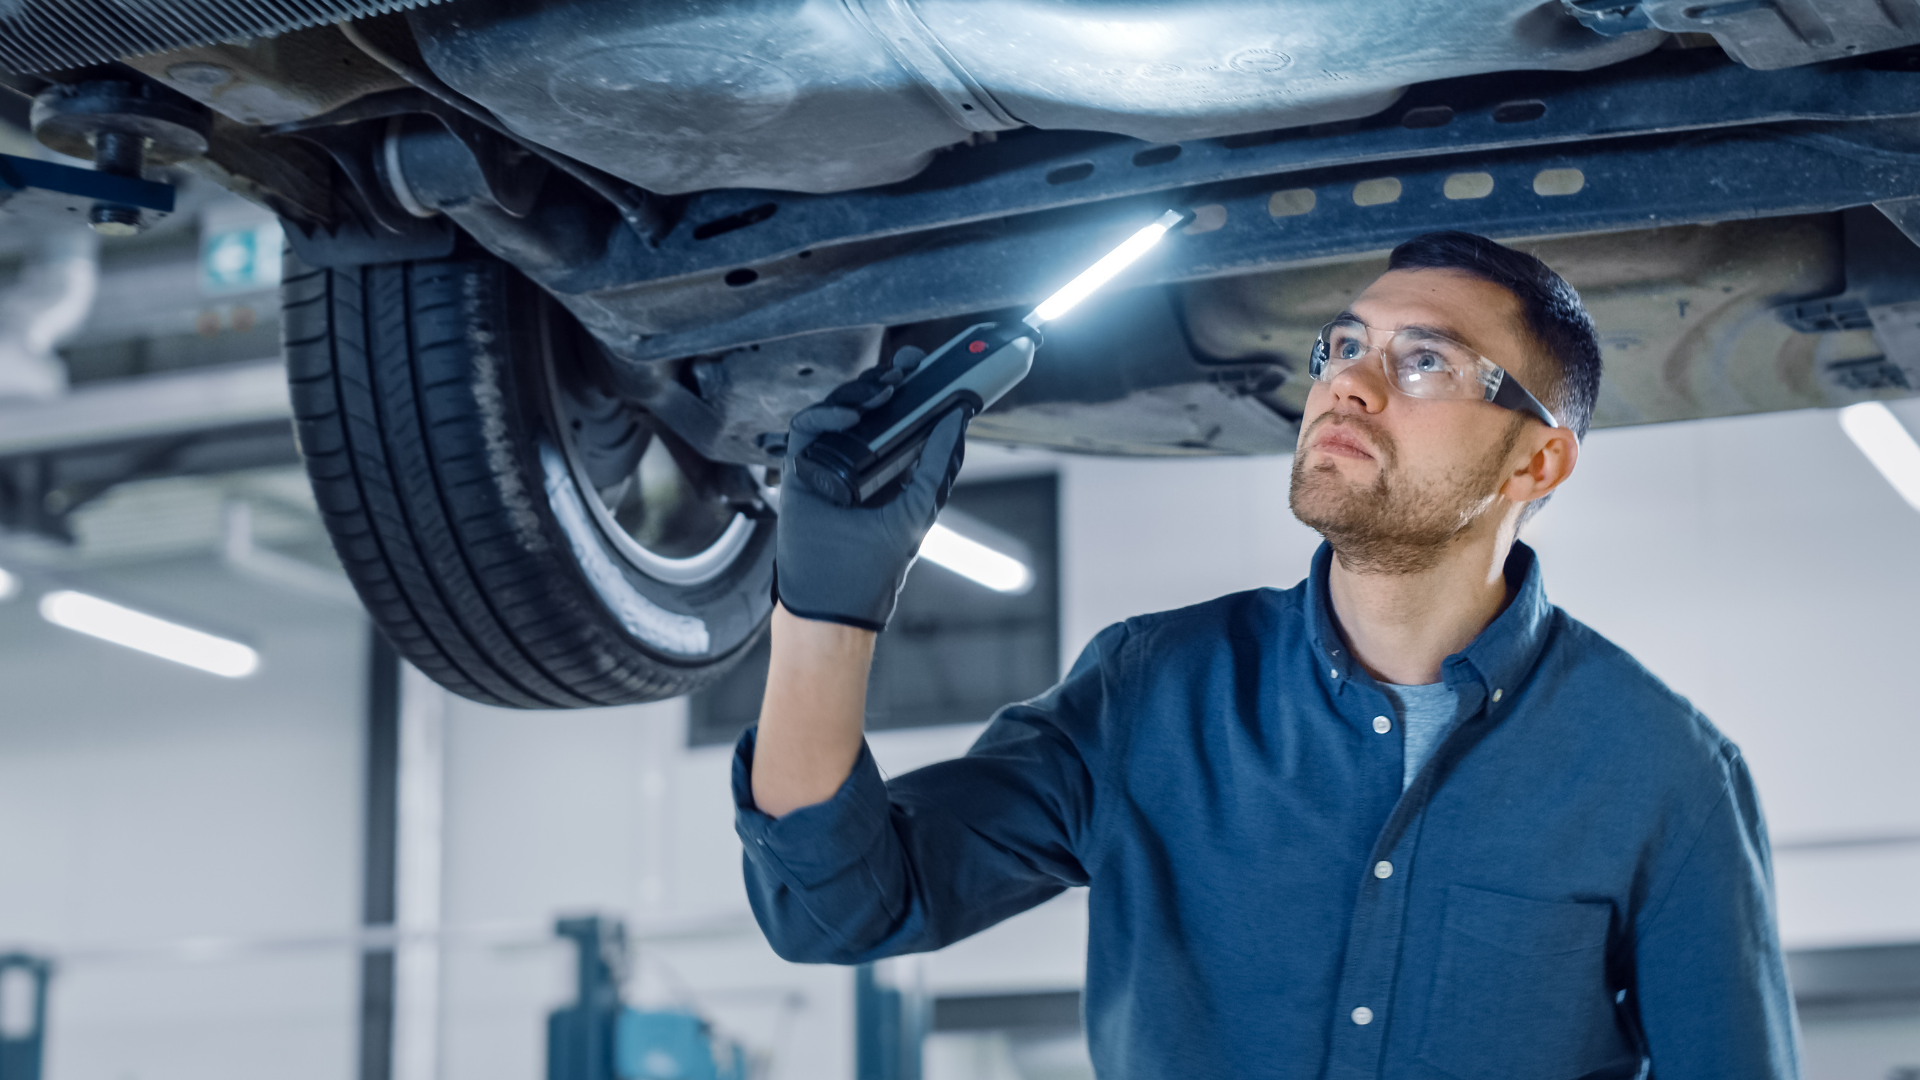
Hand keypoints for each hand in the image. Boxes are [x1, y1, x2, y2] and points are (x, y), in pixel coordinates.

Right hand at [775, 348, 965, 629]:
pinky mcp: (799, 471)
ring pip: (837, 411)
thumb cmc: (871, 569)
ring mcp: (825, 465)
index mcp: (885, 471)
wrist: (831, 602)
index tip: (928, 369)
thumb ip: (937, 467)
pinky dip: (825, 417)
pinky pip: (805, 429)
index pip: (896, 419)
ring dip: (860, 394)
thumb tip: (958, 422)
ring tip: (883, 392)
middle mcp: (854, 464)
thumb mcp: (916, 510)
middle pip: (866, 408)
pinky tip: (850, 418)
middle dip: (886, 382)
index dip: (911, 392)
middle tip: (907, 368)